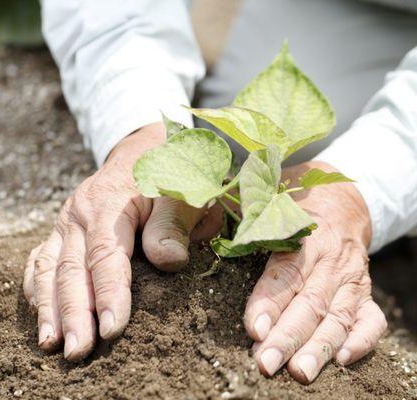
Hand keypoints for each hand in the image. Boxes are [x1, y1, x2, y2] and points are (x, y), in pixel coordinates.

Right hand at [22, 122, 220, 359]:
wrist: (144, 147)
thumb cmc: (170, 172)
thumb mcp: (183, 190)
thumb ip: (174, 222)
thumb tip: (168, 261)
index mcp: (109, 202)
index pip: (106, 254)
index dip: (108, 293)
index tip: (112, 330)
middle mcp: (79, 212)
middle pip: (70, 268)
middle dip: (73, 313)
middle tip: (77, 352)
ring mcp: (65, 222)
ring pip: (47, 267)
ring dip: (48, 308)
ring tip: (49, 345)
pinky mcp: (61, 230)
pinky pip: (39, 258)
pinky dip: (35, 287)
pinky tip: (39, 314)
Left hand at [245, 161, 386, 382]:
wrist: (343, 198)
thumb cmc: (290, 201)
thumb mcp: (266, 197)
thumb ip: (240, 211)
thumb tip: (198, 211)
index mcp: (303, 234)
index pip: (285, 272)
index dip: (269, 301)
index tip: (254, 329)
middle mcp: (331, 259)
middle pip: (310, 302)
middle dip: (288, 337)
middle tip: (266, 364)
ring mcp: (351, 277)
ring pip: (338, 316)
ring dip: (319, 347)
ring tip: (300, 373)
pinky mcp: (365, 292)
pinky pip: (372, 319)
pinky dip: (361, 340)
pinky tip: (342, 360)